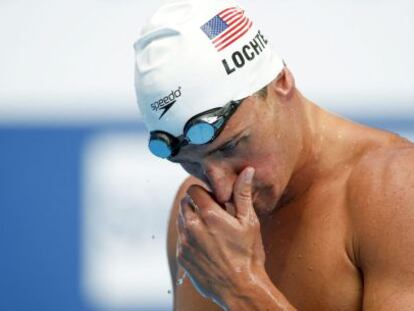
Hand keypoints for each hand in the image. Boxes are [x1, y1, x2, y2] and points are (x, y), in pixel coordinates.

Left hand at [177, 167, 265, 307]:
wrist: (240, 289)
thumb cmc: (248, 255)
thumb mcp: (249, 222)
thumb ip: (243, 194)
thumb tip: (247, 171)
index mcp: (209, 215)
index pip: (193, 190)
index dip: (204, 192)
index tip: (214, 200)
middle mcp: (192, 227)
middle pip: (185, 203)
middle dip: (196, 204)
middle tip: (213, 214)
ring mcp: (185, 243)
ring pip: (181, 220)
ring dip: (192, 219)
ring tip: (210, 230)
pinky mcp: (181, 256)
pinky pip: (181, 238)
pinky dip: (190, 236)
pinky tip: (206, 245)